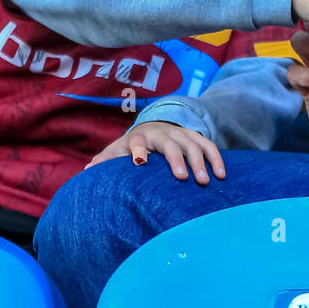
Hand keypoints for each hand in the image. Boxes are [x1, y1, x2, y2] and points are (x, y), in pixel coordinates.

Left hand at [85, 121, 224, 185]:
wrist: (154, 126)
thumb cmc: (132, 146)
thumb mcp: (118, 151)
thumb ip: (105, 161)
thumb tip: (86, 172)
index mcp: (140, 137)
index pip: (138, 141)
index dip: (139, 150)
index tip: (140, 163)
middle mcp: (162, 132)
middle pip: (171, 144)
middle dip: (178, 160)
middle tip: (184, 178)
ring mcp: (181, 133)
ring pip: (193, 144)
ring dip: (201, 162)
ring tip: (207, 181)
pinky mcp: (195, 137)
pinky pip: (209, 145)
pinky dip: (216, 158)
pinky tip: (222, 175)